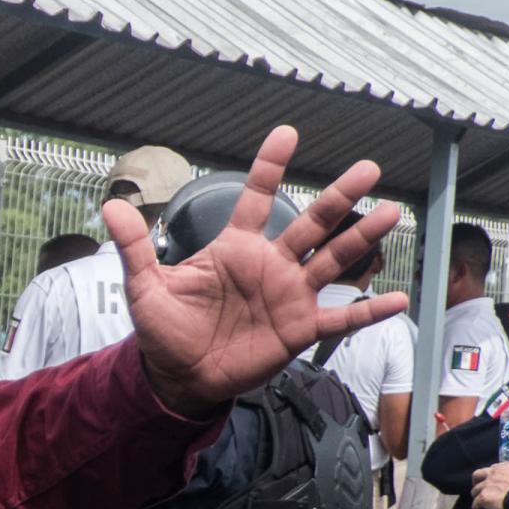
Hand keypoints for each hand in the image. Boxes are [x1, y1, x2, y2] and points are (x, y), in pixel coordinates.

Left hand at [107, 126, 409, 417]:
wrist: (178, 376)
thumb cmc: (164, 329)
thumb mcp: (145, 286)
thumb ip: (134, 246)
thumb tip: (110, 204)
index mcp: (234, 249)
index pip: (256, 198)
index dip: (270, 166)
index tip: (287, 133)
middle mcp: (269, 265)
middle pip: (311, 223)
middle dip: (339, 195)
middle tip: (368, 168)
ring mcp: (289, 295)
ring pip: (332, 259)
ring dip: (361, 238)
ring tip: (392, 213)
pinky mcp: (299, 329)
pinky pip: (340, 318)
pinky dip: (369, 310)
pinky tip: (398, 299)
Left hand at [471, 461, 508, 508]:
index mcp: (506, 466)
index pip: (493, 469)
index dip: (491, 477)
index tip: (495, 485)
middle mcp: (494, 473)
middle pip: (477, 475)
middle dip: (478, 483)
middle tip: (482, 492)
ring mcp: (487, 484)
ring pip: (475, 491)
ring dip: (478, 498)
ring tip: (485, 506)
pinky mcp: (484, 497)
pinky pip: (475, 504)